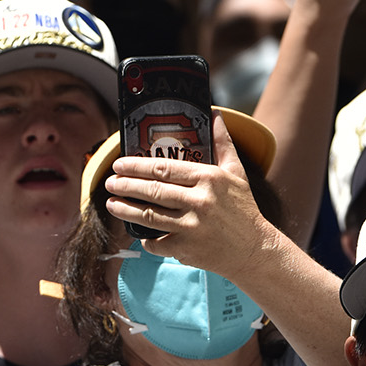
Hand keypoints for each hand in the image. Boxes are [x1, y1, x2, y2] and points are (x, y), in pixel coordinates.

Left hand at [103, 114, 268, 277]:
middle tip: (109, 182)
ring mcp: (191, 227)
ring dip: (124, 209)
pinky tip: (136, 231)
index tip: (119, 164)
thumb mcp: (237, 172)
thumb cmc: (243, 209)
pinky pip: (156, 242)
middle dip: (125, 185)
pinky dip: (145, 238)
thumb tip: (214, 114)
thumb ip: (223, 143)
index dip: (137, 165)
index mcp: (209, 178)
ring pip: (148, 216)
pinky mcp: (186, 249)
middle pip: (152, 190)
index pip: (164, 168)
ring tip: (110, 203)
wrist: (255, 250)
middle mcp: (199, 201)